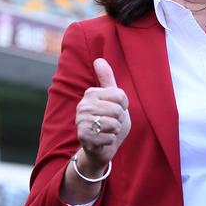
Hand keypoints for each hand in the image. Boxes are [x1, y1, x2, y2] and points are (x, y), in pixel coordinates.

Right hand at [75, 58, 130, 173]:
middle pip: (118, 110)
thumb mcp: (112, 98)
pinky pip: (110, 137)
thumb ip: (107, 79)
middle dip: (119, 119)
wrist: (101, 145)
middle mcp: (83, 105)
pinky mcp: (84, 137)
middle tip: (110, 122)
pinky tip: (102, 140)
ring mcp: (81, 121)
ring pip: (114, 124)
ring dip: (115, 130)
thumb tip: (99, 60)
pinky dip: (110, 140)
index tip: (115, 109)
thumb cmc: (109, 119)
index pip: (121, 96)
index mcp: (91, 93)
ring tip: (107, 130)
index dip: (123, 106)